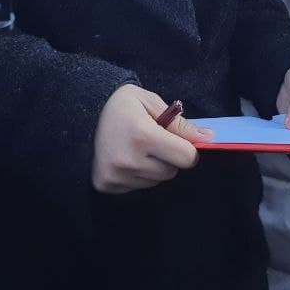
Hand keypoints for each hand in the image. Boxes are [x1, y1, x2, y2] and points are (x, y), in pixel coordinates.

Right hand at [91, 85, 213, 193]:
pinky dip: (138, 175)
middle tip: (152, 139)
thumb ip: (180, 123)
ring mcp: (116, 175)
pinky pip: (139, 187)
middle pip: (171, 171)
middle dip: (168, 156)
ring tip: (136, 147)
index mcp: (142, 135)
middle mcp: (128, 159)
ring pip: (156, 181)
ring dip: (153, 166)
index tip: (177, 139)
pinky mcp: (107, 185)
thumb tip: (208, 138)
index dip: (187, 148)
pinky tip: (125, 157)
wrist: (81, 111)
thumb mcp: (151, 102)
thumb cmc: (121, 104)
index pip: (186, 157)